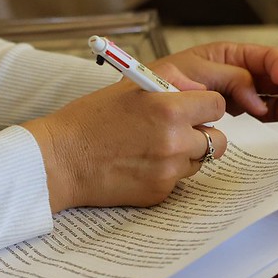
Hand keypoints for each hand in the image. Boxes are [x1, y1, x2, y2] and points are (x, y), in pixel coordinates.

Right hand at [22, 79, 226, 211]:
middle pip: (217, 140)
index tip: (195, 108)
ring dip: (185, 155)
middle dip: (202, 134)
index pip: (216, 106)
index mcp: (169, 109)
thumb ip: (170, 84)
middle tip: (180, 130)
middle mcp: (174, 142)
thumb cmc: (90, 119)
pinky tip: (140, 165)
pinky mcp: (160, 193)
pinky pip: (179, 181)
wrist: (60, 161)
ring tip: (152, 147)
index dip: (206, 106)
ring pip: (199, 161)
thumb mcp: (131, 86)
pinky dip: (165, 174)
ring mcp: (169, 171)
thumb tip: (199, 88)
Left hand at [150, 42, 277, 121]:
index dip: (276, 63)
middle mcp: (233, 75)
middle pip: (272, 76)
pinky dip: (272, 116)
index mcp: (224, 56)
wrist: (131, 119)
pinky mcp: (232, 119)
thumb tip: (256, 98)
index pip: (260, 55)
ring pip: (270, 97)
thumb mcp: (188, 73)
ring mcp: (235, 98)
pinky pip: (259, 115)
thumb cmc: (152, 88)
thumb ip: (226, 79)